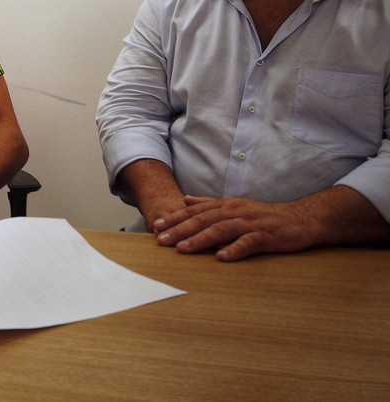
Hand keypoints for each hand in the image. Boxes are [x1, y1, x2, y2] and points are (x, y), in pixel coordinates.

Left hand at [152, 195, 314, 260]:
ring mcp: (250, 223)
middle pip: (203, 220)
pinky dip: (234, 249)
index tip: (157, 226)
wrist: (299, 219)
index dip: (175, 218)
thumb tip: (186, 199)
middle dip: (180, 230)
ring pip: (220, 230)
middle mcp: (234, 211)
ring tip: (183, 249)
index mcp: (225, 205)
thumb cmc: (264, 215)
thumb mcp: (234, 205)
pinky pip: (248, 243)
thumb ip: (209, 203)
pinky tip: (221, 257)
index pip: (195, 211)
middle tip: (161, 240)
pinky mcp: (265, 236)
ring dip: (200, 239)